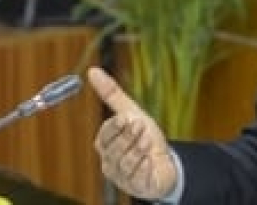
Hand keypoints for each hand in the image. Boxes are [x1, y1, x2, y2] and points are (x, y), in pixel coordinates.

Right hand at [87, 66, 178, 200]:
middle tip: (141, 126)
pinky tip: (150, 160)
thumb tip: (93, 71)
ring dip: (138, 150)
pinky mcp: (137, 186)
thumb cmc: (144, 137)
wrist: (164, 162)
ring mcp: (122, 177)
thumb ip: (112, 94)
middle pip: (114, 150)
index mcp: (106, 144)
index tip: (128, 118)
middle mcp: (111, 162)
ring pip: (125, 163)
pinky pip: (137, 177)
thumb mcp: (132, 112)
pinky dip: (144, 167)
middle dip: (128, 137)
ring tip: (148, 141)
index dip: (115, 127)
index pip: (105, 136)